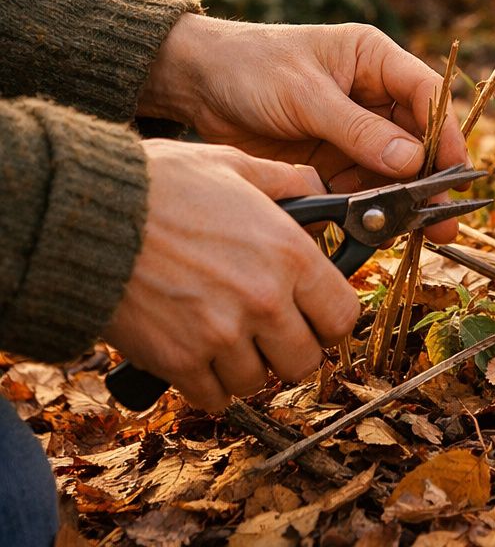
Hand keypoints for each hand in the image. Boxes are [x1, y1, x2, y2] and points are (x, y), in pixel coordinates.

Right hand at [104, 140, 361, 410]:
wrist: (82, 215)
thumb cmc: (158, 184)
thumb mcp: (233, 164)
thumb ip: (286, 181)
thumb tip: (317, 188)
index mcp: (291, 254)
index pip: (344, 317)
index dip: (331, 319)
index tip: (317, 314)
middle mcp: (265, 300)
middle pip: (307, 360)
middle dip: (292, 347)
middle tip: (272, 330)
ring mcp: (221, 336)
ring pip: (260, 381)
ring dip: (249, 365)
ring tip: (229, 336)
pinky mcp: (177, 361)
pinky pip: (214, 397)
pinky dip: (210, 384)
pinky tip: (199, 354)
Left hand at [139, 15, 467, 240]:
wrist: (194, 85)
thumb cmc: (250, 68)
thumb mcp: (304, 95)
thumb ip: (358, 130)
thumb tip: (413, 162)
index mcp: (374, 60)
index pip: (426, 95)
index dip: (446, 133)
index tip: (454, 172)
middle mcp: (373, 95)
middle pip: (418, 139)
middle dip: (431, 180)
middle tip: (445, 220)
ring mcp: (354, 130)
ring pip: (394, 169)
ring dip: (403, 201)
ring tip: (415, 234)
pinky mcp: (332, 159)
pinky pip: (361, 186)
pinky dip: (369, 208)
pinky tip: (375, 229)